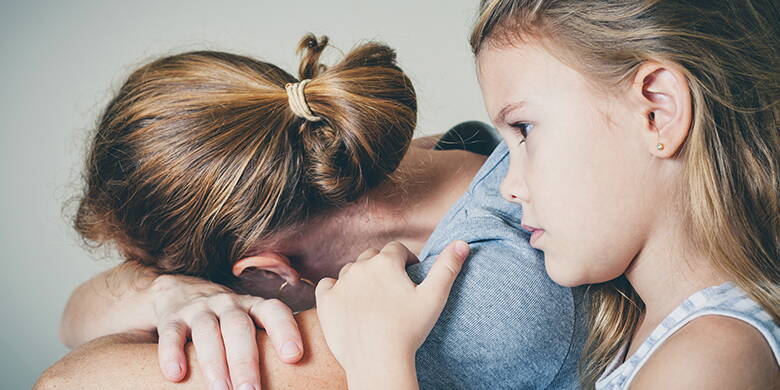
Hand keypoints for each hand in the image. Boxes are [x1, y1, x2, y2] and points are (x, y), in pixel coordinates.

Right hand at [150, 274, 303, 389]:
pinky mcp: (172, 318)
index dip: (285, 330)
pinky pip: (172, 334)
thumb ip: (267, 345)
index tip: (294, 356)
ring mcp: (200, 309)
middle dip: (246, 361)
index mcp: (254, 306)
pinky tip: (176, 375)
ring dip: (214, 364)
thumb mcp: (251, 324)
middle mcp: (229, 304)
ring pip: (207, 332)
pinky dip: (173, 354)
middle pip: (239, 327)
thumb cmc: (229, 321)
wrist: (181, 292)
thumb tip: (297, 380)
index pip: (274, 311)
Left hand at [315, 240, 469, 382]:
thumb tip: (463, 243)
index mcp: (386, 262)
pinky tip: (345, 300)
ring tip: (372, 297)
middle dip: (382, 266)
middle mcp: (361, 267)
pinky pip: (326, 285)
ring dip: (360, 278)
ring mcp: (341, 284)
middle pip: (372, 257)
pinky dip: (335, 289)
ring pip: (350, 271)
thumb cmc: (409, 330)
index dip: (406, 260)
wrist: (377, 360)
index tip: (411, 274)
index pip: (396, 249)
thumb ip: (448, 268)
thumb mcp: (434, 297)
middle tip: (392, 288)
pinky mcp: (326, 302)